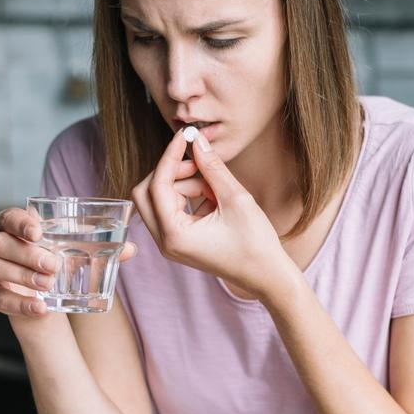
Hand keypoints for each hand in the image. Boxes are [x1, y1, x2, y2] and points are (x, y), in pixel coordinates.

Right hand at [0, 207, 137, 317]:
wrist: (43, 295)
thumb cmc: (57, 262)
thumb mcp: (77, 252)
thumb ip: (102, 247)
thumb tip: (132, 248)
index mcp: (10, 225)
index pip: (7, 217)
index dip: (19, 222)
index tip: (39, 231)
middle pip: (0, 243)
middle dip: (27, 254)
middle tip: (54, 265)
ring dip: (22, 275)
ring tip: (48, 283)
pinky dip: (19, 303)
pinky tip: (40, 308)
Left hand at [131, 128, 291, 299]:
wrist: (267, 275)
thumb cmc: (255, 244)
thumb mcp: (235, 199)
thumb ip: (212, 167)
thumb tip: (197, 142)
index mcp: (174, 234)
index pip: (157, 185)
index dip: (170, 157)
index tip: (184, 137)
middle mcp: (165, 242)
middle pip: (146, 193)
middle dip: (170, 172)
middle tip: (197, 161)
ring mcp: (171, 244)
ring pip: (161, 200)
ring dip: (185, 185)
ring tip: (217, 187)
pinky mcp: (180, 242)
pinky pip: (173, 210)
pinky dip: (190, 198)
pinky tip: (215, 199)